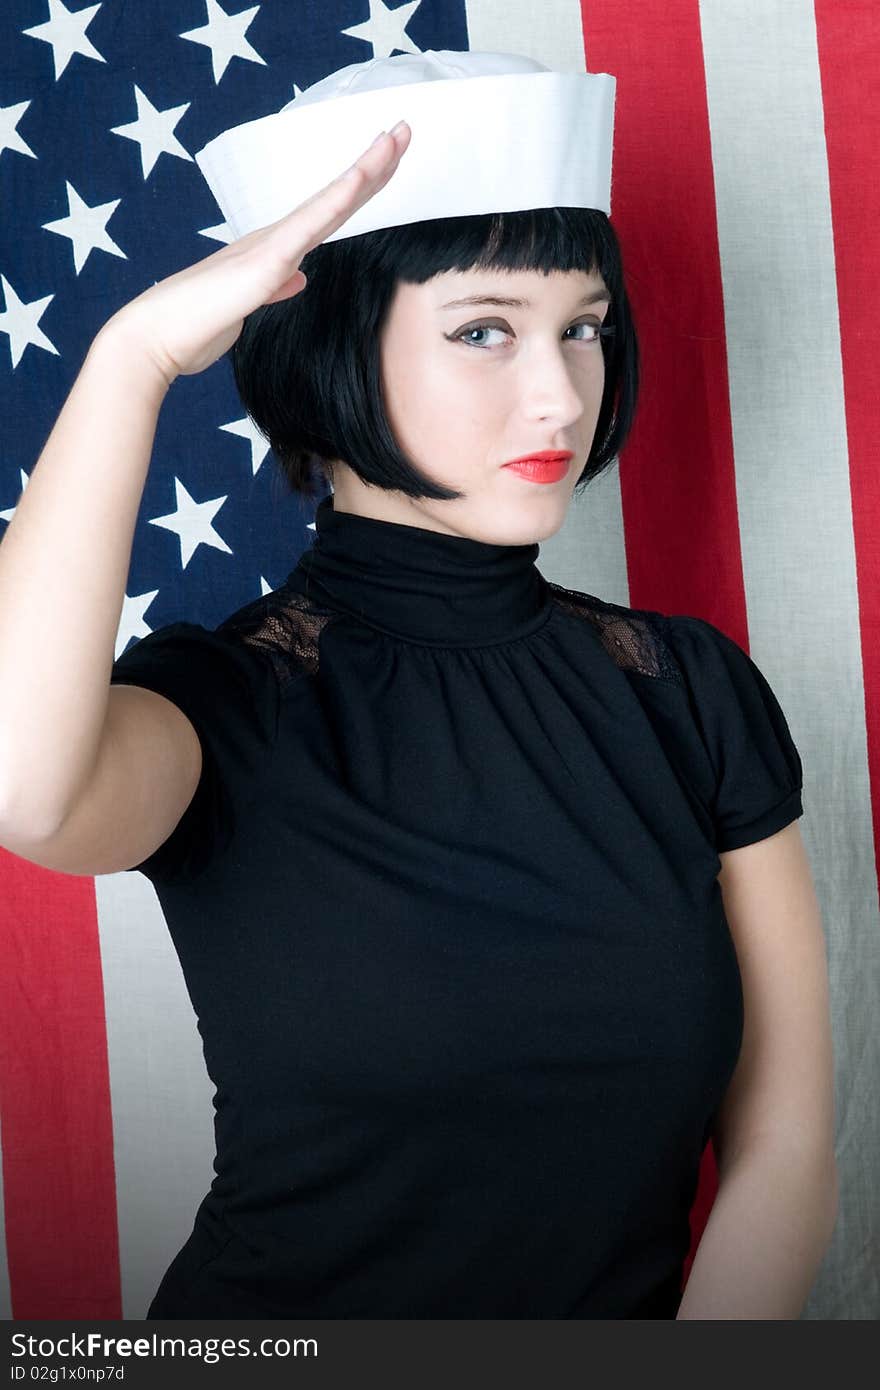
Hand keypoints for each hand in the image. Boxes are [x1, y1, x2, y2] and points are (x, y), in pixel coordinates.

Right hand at [102, 122, 411, 386]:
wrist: (154, 340)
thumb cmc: (194, 328)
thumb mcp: (248, 307)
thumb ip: (274, 288)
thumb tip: (299, 278)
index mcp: (272, 253)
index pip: (327, 217)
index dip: (359, 189)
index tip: (387, 162)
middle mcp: (273, 241)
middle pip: (335, 199)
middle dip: (373, 167)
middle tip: (405, 131)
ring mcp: (269, 248)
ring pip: (327, 203)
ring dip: (364, 170)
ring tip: (396, 137)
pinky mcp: (264, 263)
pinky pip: (308, 226)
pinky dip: (336, 200)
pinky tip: (360, 178)